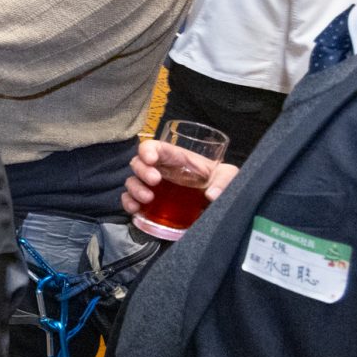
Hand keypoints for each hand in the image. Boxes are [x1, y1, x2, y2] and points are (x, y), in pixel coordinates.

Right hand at [121, 138, 241, 218]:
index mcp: (176, 158)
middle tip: (155, 180)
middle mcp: (160, 170)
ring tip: (147, 198)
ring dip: (134, 188)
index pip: (155, 147)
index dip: (148, 150)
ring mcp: (152, 187)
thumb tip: (212, 195)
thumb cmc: (219, 183)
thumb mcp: (228, 176)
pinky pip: (130, 200)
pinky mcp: (148, 204)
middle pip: (138, 162)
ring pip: (131, 181)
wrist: (217, 204)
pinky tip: (135, 209)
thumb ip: (225, 181)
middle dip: (142, 170)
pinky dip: (128, 203)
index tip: (151, 159)